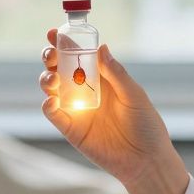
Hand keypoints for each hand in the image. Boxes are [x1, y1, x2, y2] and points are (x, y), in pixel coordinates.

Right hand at [38, 31, 189, 193]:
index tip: (56, 33)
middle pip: (60, 68)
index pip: (79, 55)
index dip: (65, 43)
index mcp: (102, 78)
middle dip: (51, 57)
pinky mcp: (71, 129)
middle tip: (51, 54)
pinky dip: (48, 105)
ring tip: (53, 78)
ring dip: (47, 78)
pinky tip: (53, 100)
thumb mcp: (134, 95)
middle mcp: (85, 90)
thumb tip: (101, 48)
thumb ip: (116, 74)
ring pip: (52, 88)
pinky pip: (53, 113)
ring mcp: (76, 109)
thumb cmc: (146, 126)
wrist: (146, 161)